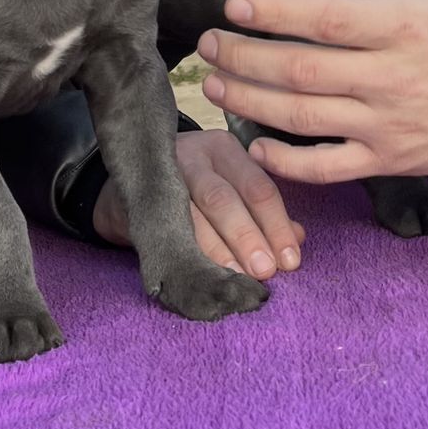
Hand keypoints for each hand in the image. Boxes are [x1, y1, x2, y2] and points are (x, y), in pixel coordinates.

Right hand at [93, 128, 304, 279]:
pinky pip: (167, 229)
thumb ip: (262, 211)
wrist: (128, 185)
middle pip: (223, 199)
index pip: (257, 186)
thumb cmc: (191, 187)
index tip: (291, 261)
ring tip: (236, 280)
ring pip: (193, 216)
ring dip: (217, 252)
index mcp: (223, 149)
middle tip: (265, 272)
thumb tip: (299, 238)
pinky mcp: (138, 197)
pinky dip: (189, 255)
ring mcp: (161, 174)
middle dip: (247, 238)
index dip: (277, 225)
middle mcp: (192, 154)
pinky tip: (203, 276)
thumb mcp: (229, 186)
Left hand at [197, 0, 427, 182]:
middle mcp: (390, 78)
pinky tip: (255, 146)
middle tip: (207, 45)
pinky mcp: (388, 161)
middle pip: (301, 70)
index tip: (234, 6)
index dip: (273, 14)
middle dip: (244, 57)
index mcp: (401, 27)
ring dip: (250, 103)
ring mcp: (387, 125)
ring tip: (215, 86)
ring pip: (304, 117)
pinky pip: (330, 168)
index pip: (324, 20)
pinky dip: (289, 162)